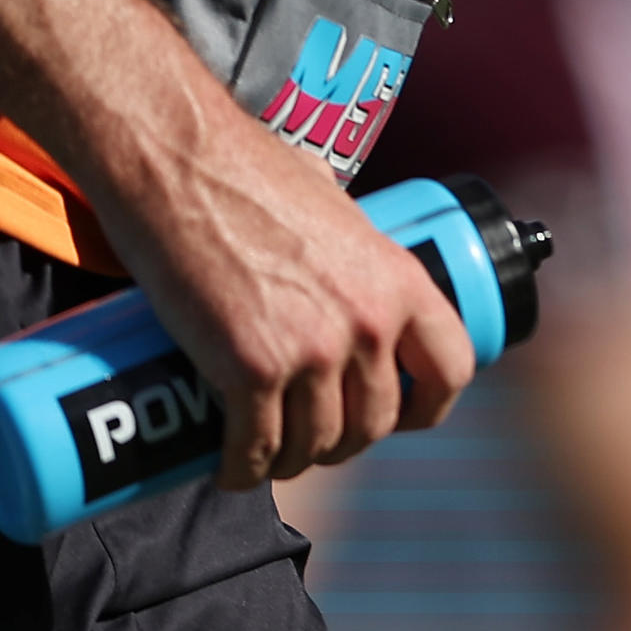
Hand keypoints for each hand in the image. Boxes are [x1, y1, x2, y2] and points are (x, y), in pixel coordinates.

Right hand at [94, 110, 476, 487]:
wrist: (179, 161)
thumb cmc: (247, 169)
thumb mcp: (331, 203)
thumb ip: (349, 244)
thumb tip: (343, 256)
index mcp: (397, 278)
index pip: (451, 368)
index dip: (429, 407)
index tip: (404, 418)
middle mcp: (367, 321)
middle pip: (374, 422)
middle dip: (343, 440)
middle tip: (311, 433)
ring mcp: (311, 349)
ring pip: (315, 443)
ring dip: (291, 459)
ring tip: (267, 450)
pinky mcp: (249, 369)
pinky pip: (255, 448)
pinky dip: (242, 469)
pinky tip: (232, 468)